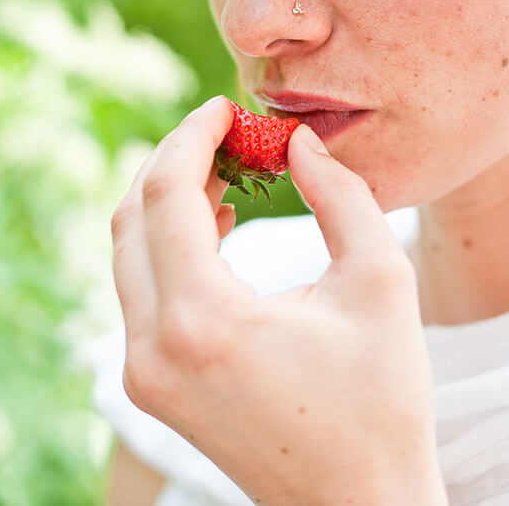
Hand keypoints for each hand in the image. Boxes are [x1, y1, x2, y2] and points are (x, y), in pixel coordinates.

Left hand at [110, 96, 445, 504]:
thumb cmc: (382, 402)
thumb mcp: (380, 284)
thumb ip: (342, 195)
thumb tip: (298, 140)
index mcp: (204, 322)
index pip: (167, 194)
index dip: (192, 136)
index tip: (224, 106)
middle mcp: (153, 348)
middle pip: (131, 217)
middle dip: (172, 160)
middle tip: (223, 132)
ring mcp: (142, 372)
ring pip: (126, 253)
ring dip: (166, 201)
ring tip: (228, 170)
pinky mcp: (148, 385)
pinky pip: (137, 290)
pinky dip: (165, 245)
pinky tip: (217, 223)